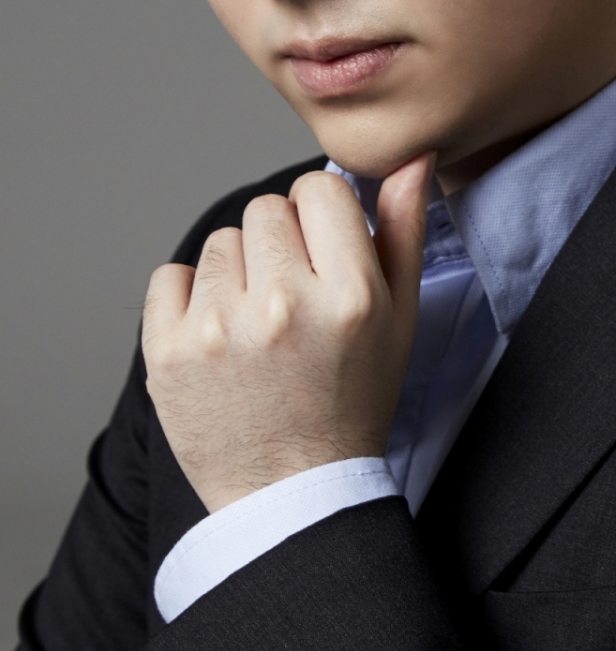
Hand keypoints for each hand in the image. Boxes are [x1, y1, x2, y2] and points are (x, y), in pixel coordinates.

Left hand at [142, 157, 432, 511]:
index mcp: (351, 296)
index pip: (320, 187)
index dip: (321, 217)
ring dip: (236, 274)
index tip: (323, 254)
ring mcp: (220, 330)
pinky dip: (190, 301)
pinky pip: (170, 277)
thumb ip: (403, 232)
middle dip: (279, 244)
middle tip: (291, 302)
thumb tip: (410, 157)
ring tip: (258, 329)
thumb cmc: (353, 400)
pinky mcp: (170, 352)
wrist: (293, 492)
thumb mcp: (400, 320)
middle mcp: (284, 307)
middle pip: (266, 208)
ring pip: (219, 242)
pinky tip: (219, 340)